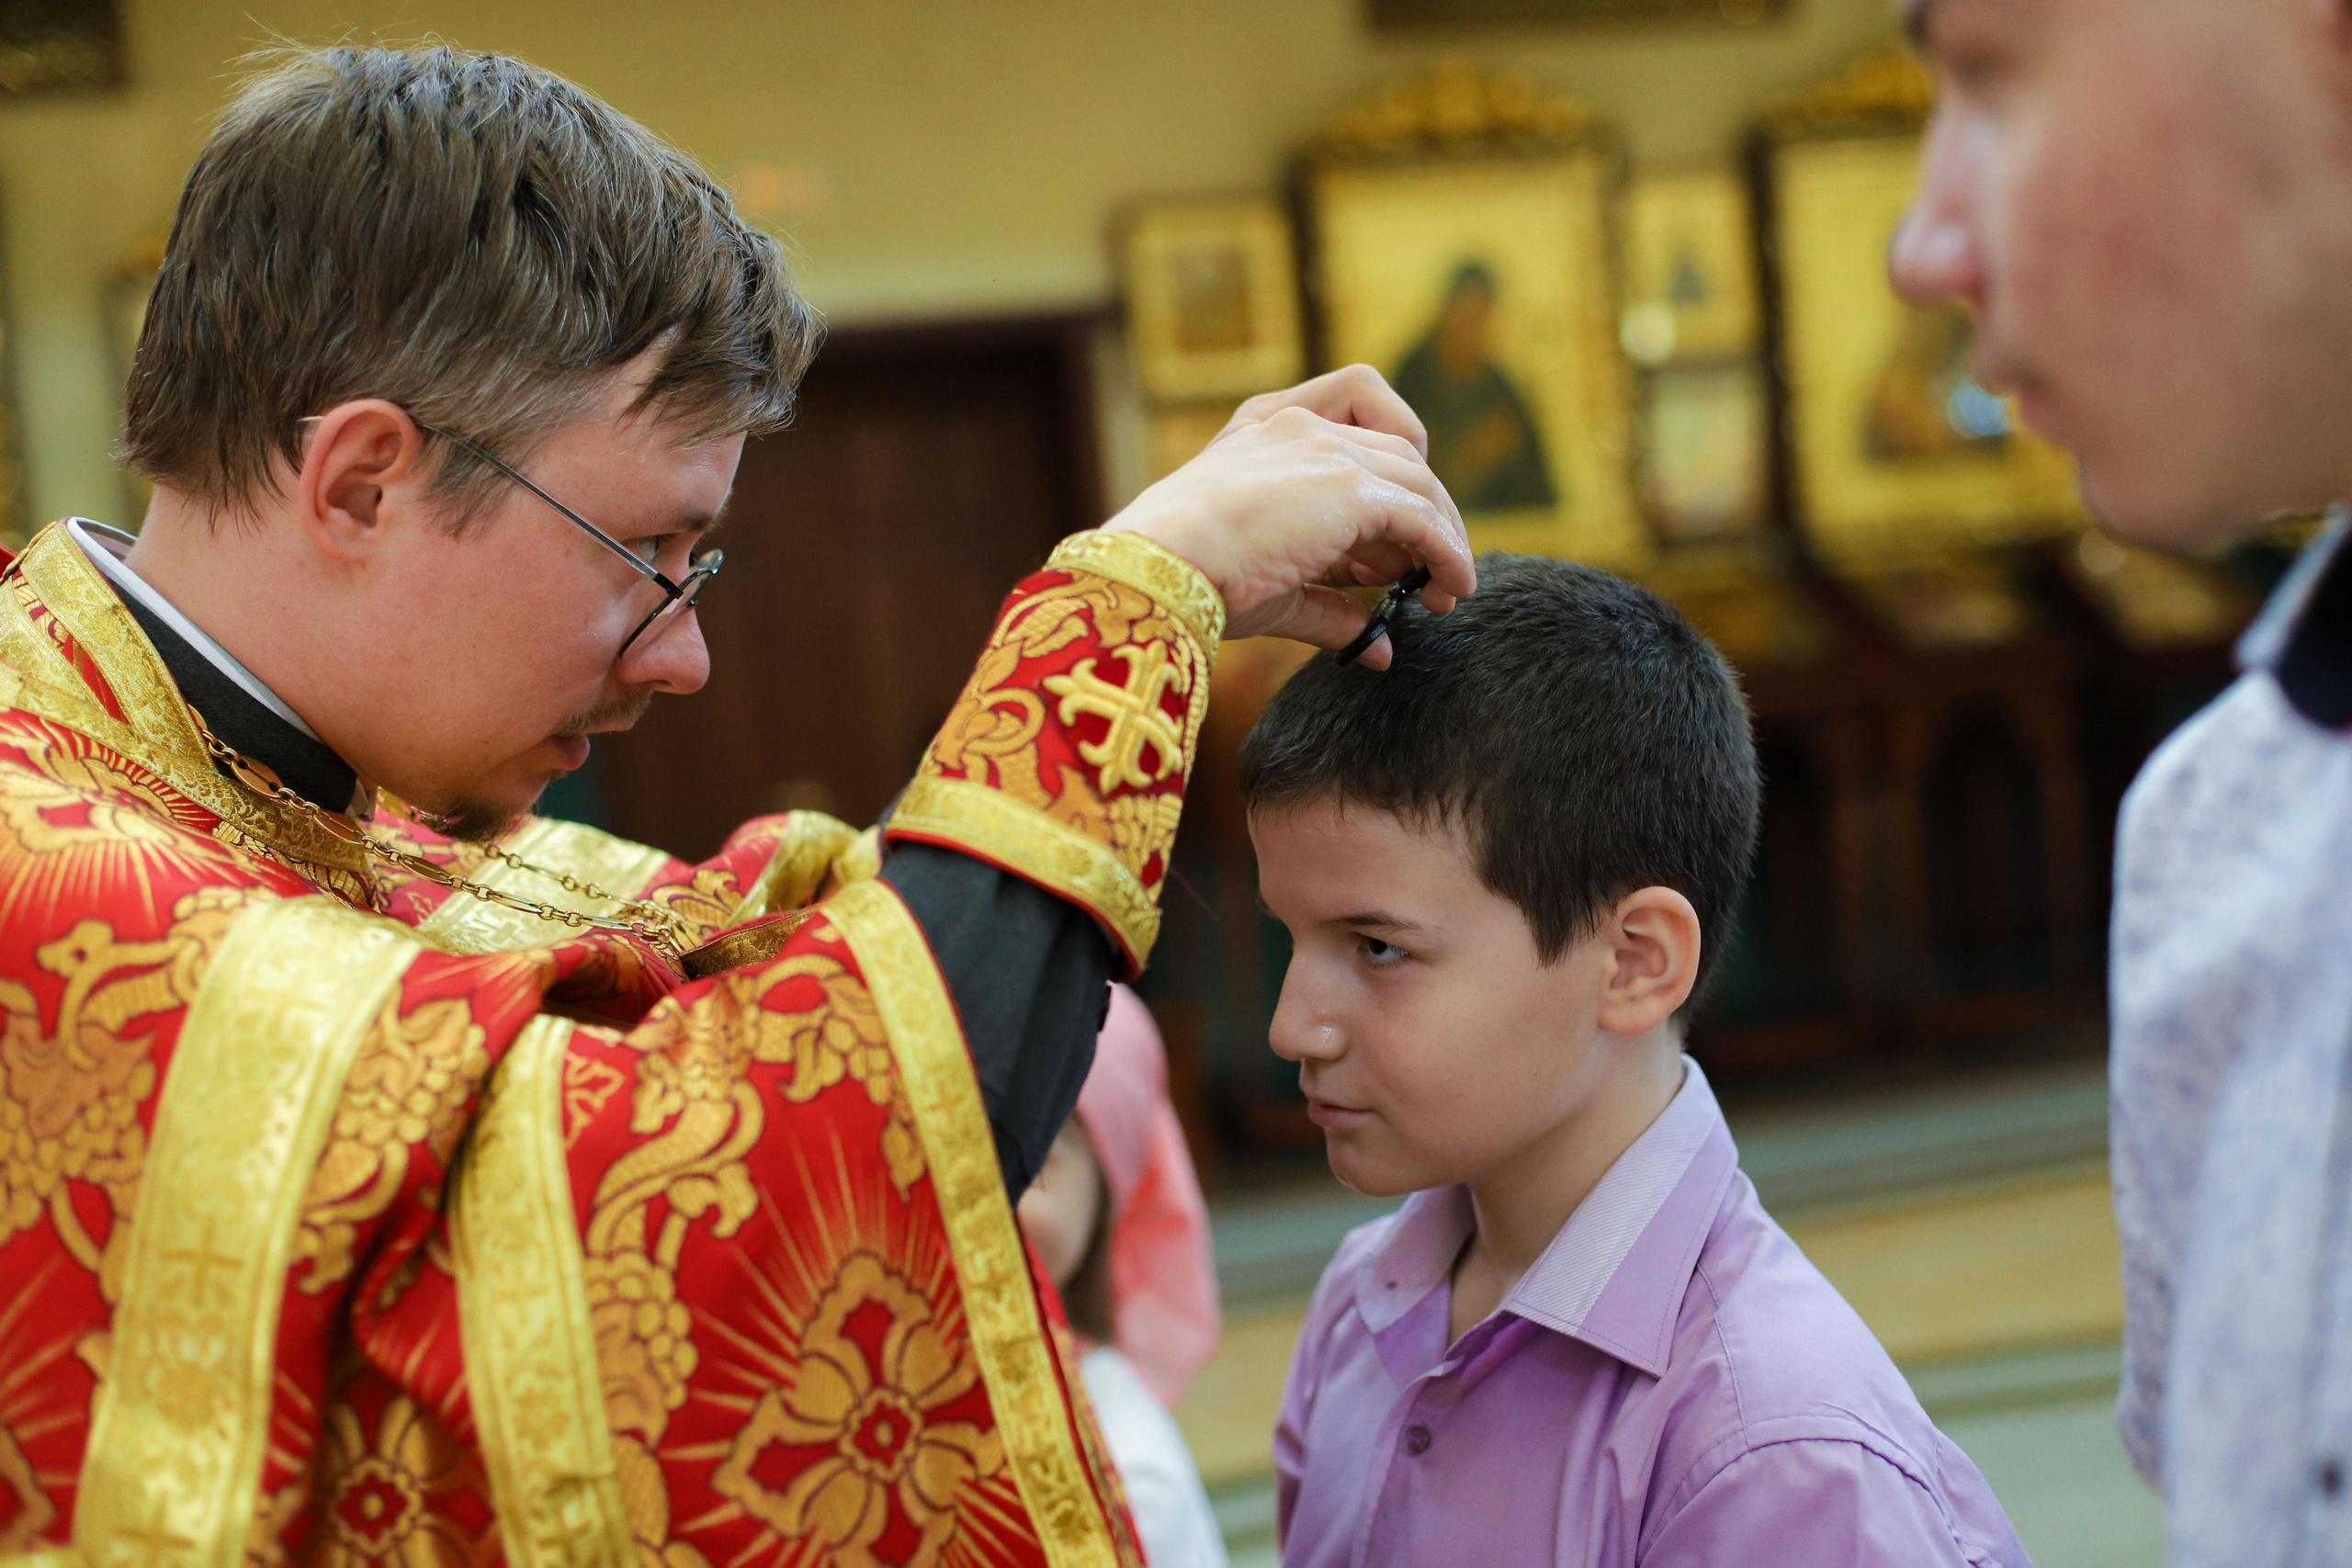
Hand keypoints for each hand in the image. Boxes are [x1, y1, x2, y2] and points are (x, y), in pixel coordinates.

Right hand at [1101, 365, 1474, 670]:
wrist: (1157, 567)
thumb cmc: (1191, 579)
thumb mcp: (1270, 586)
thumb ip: (1329, 608)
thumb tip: (1377, 649)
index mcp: (1264, 426)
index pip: (1355, 425)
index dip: (1385, 479)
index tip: (1385, 549)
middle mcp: (1298, 423)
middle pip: (1398, 451)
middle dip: (1422, 513)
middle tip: (1427, 578)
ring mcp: (1325, 446)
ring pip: (1419, 478)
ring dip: (1443, 535)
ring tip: (1446, 592)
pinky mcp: (1348, 484)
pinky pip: (1421, 514)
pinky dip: (1447, 551)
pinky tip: (1453, 587)